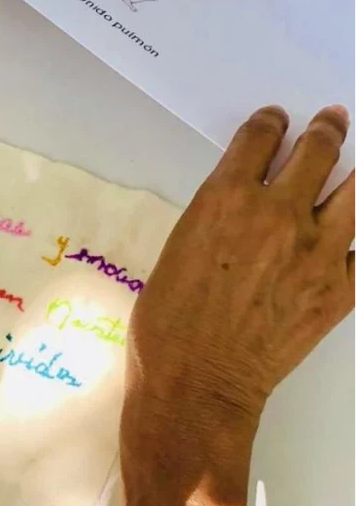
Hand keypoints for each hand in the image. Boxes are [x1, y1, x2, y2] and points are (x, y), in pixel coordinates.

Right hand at [128, 105, 355, 435]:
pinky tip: (353, 234)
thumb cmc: (168, 327)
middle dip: (326, 130)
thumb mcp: (178, 250)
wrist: (195, 384)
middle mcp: (277, 214)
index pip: (260, 137)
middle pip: (318, 150)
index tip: (276, 121)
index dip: (271, 123)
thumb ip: (218, 217)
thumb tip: (244, 205)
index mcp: (225, 199)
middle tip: (332, 122)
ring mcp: (317, 250)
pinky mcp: (340, 289)